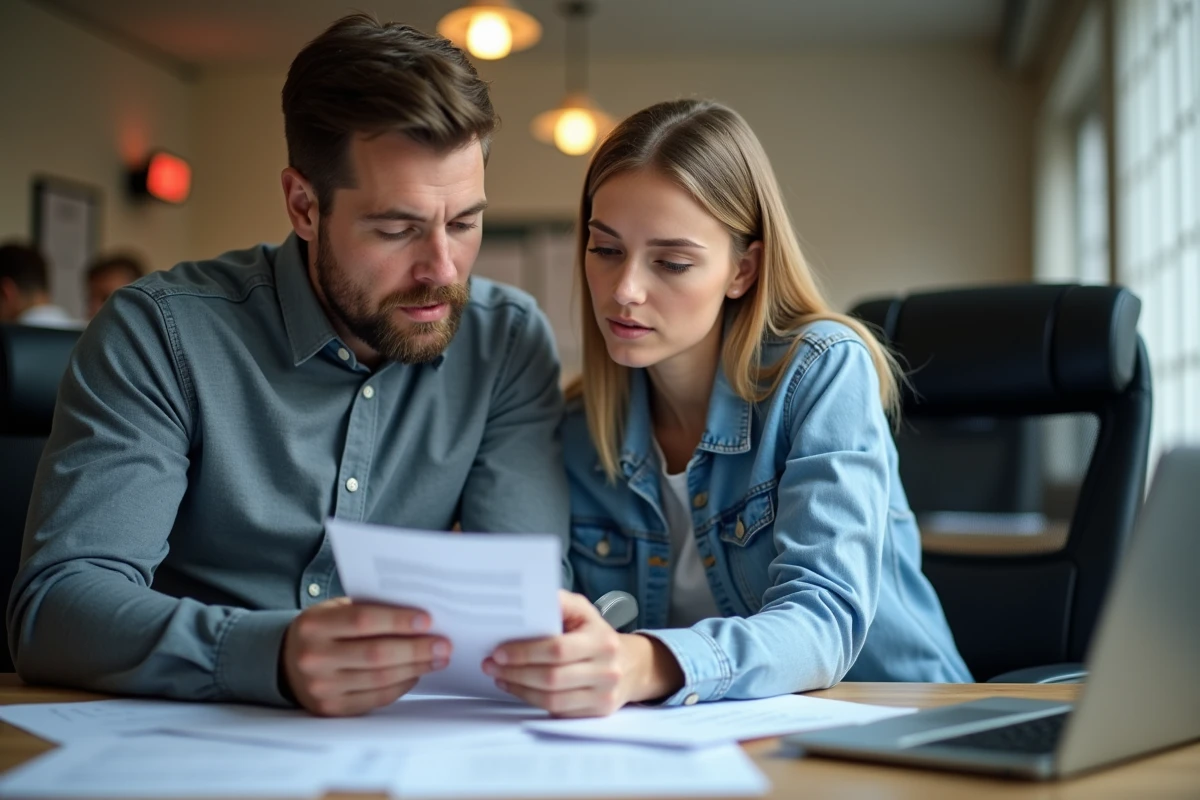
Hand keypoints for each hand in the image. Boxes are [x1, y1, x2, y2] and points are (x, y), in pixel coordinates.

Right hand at [280, 597, 449, 715]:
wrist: (287, 663)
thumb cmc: (322, 630)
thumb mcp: (334, 610)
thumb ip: (367, 610)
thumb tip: (417, 615)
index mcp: (315, 625)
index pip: (362, 621)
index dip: (397, 621)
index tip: (427, 619)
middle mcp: (315, 657)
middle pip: (376, 654)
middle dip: (416, 649)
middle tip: (444, 644)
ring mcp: (322, 687)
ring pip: (379, 679)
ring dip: (415, 668)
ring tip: (437, 659)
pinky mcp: (332, 709)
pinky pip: (375, 698)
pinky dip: (401, 686)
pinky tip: (416, 674)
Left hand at [483, 590, 683, 716]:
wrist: (630, 666)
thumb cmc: (597, 634)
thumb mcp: (583, 611)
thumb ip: (559, 603)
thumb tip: (530, 599)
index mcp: (602, 641)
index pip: (558, 649)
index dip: (525, 652)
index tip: (499, 651)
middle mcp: (606, 670)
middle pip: (552, 678)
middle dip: (515, 672)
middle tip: (491, 664)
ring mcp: (603, 695)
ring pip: (552, 699)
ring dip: (519, 688)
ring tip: (499, 676)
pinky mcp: (596, 713)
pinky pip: (558, 711)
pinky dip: (532, 700)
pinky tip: (518, 688)